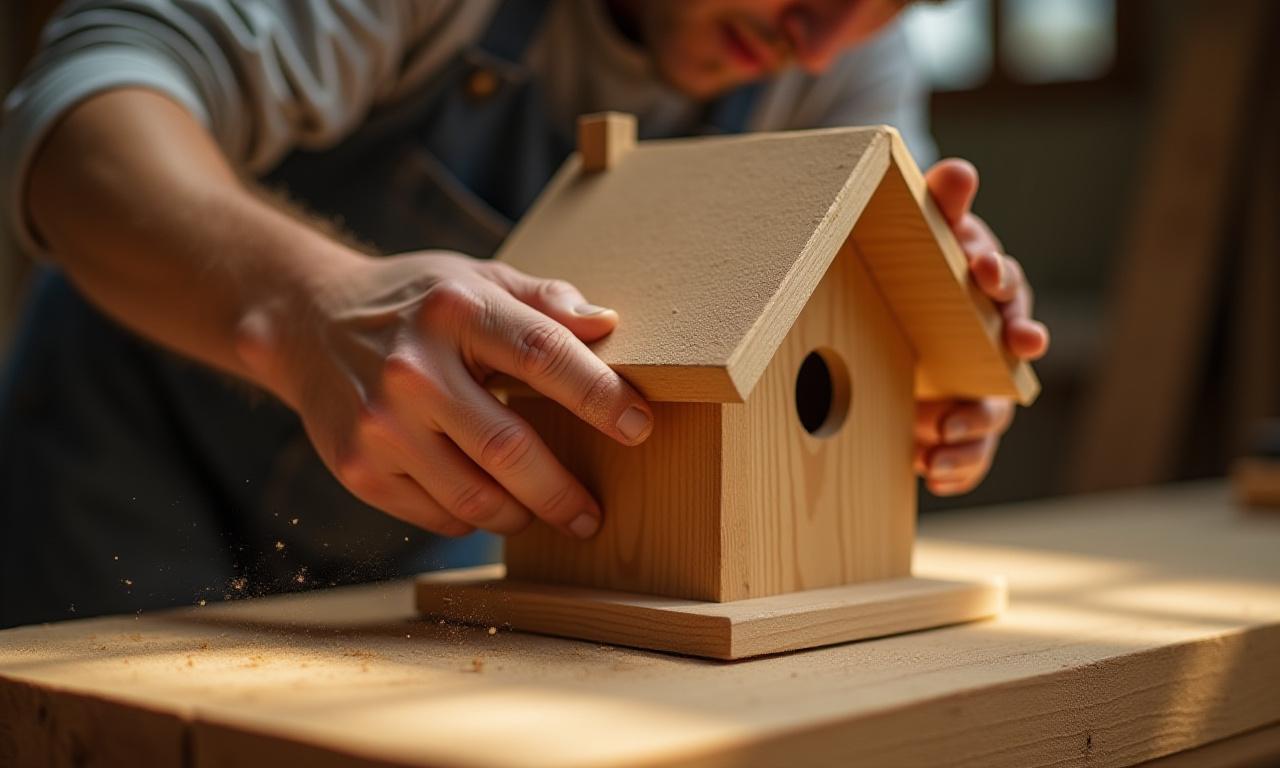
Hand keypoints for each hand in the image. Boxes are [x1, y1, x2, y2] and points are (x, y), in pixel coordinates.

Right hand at [236, 251, 653, 537]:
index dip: (598, 394)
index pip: (542, 354)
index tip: (638, 426)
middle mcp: (413, 369)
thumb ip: (544, 300)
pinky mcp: (357, 467)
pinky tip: (488, 504)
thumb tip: (608, 324)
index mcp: (455, 310)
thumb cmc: (414, 302)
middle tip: (593, 513)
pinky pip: (435, 515)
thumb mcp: (476, 278)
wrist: (306, 322)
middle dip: (564, 491)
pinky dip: (472, 519)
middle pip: (510, 447)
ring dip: (522, 514)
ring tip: (544, 512)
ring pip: (473, 498)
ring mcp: (380, 424)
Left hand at [914, 159, 1049, 495]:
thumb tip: (958, 169)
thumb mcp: (927, 236)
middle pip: (1011, 354)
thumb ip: (942, 208)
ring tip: (940, 434)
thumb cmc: (920, 272)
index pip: (1005, 284)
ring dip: (971, 426)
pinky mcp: (956, 426)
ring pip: (989, 412)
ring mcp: (977, 387)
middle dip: (1006, 357)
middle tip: (1007, 351)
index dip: (998, 279)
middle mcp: (993, 343)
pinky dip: (956, 469)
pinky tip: (931, 476)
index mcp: (990, 294)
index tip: (983, 274)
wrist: (895, 313)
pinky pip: (967, 455)